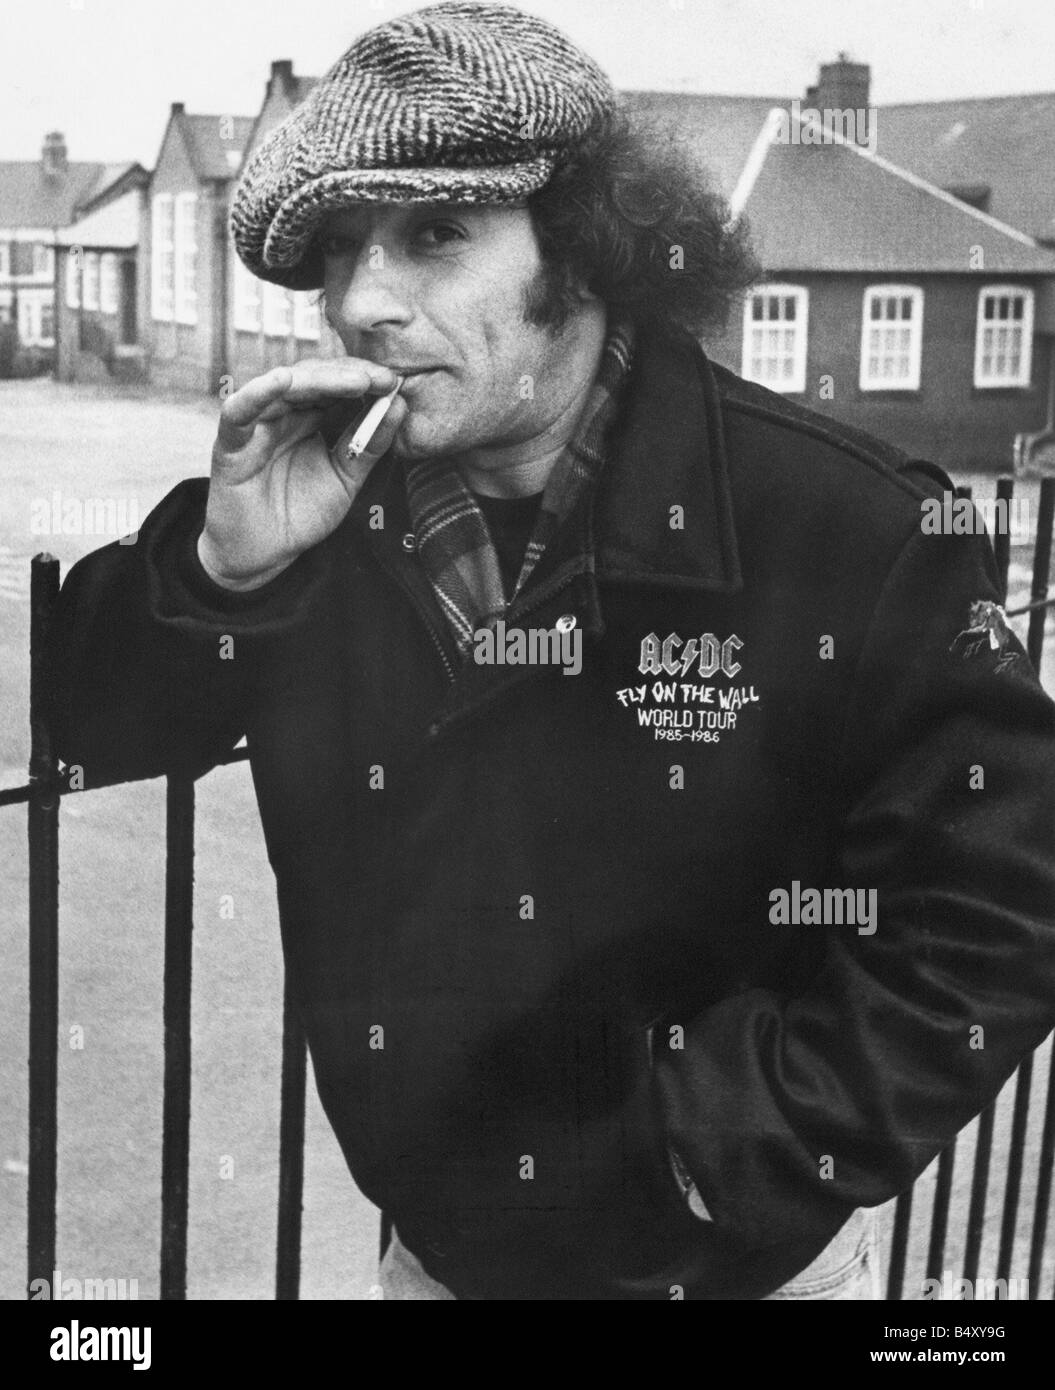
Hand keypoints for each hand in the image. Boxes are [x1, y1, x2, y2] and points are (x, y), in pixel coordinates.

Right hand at [198, 359, 407, 589]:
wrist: (263, 554)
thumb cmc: (300, 513)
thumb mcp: (346, 478)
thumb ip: (369, 445)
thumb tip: (399, 405)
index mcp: (309, 417)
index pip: (336, 384)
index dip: (365, 379)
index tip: (395, 382)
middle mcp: (282, 413)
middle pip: (313, 377)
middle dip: (350, 375)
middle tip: (383, 378)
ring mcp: (256, 425)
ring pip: (283, 388)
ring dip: (319, 380)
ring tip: (356, 381)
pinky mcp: (230, 443)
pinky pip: (238, 412)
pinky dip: (256, 394)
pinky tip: (280, 381)